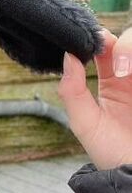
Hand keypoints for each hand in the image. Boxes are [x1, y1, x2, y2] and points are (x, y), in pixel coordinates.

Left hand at [59, 27, 131, 170]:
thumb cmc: (111, 153)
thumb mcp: (85, 123)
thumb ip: (73, 91)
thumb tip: (67, 57)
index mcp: (113, 82)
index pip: (108, 47)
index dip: (103, 39)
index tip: (99, 44)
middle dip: (127, 44)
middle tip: (121, 64)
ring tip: (127, 70)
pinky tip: (131, 75)